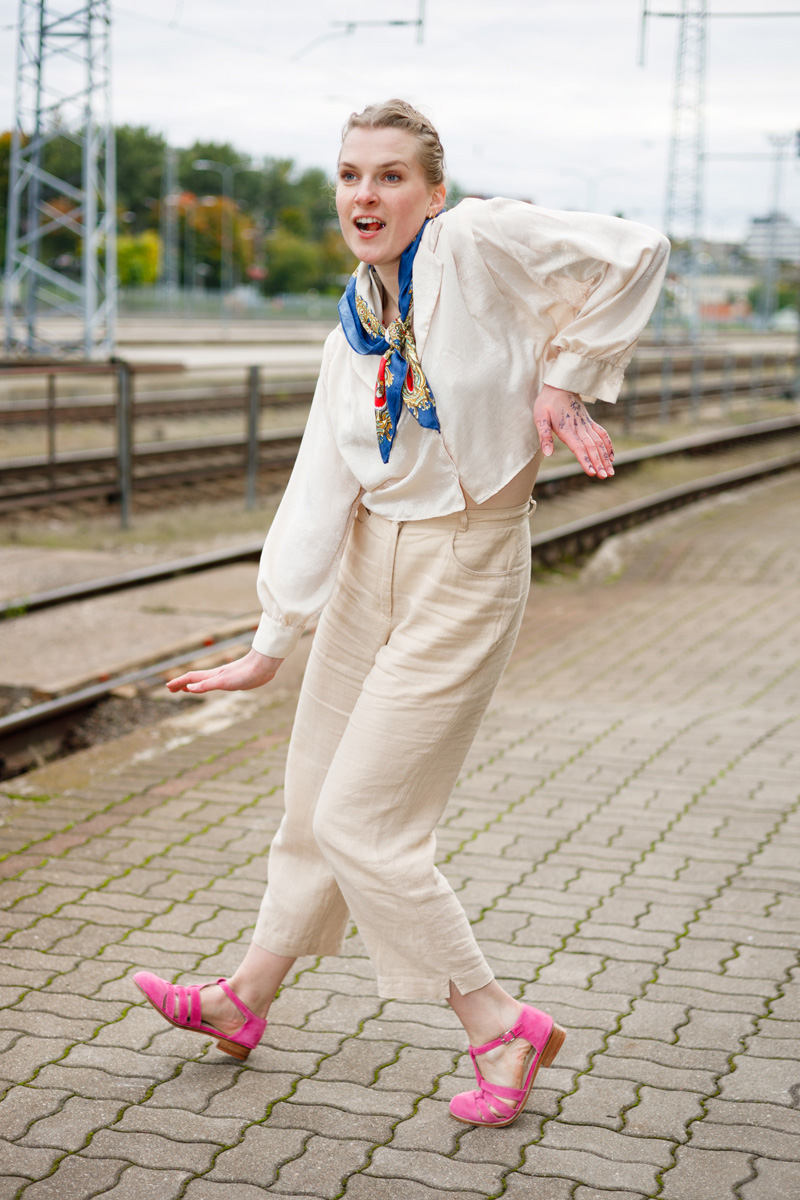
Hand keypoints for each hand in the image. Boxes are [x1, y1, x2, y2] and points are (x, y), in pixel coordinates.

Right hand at [166, 647, 282, 694]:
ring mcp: (225, 677)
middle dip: (182, 684)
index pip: (191, 678)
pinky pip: (214, 684)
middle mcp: (216, 675)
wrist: (264, 666)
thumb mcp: (224, 682)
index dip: (179, 682)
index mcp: (213, 676)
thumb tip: (189, 688)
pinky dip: (207, 686)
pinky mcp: (234, 680)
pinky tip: (211, 687)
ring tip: (186, 689)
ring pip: (204, 681)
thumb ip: (207, 685)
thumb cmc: (245, 673)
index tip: (167, 687)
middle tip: (171, 689)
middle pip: (195, 679)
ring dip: (193, 685)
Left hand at [533, 384, 614, 478]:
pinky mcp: (589, 422)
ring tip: (611, 472)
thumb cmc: (547, 402)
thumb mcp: (540, 418)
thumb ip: (544, 436)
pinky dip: (608, 445)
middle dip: (599, 463)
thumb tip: (548, 453)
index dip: (586, 461)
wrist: (559, 385)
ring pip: (599, 443)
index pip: (579, 448)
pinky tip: (612, 457)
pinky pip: (602, 434)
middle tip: (605, 477)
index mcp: (567, 429)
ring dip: (606, 458)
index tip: (592, 473)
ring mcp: (586, 425)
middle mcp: (580, 428)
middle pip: (592, 448)